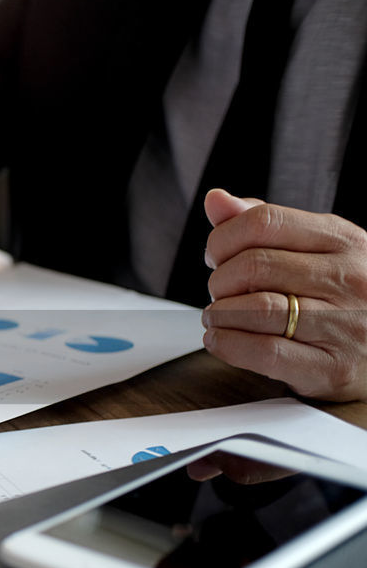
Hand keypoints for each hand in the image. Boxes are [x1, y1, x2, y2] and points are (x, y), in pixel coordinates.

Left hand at [200, 188, 366, 400]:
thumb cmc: (344, 297)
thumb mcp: (317, 251)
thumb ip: (265, 226)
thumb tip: (216, 199)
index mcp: (344, 241)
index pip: (264, 221)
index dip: (223, 238)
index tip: (217, 256)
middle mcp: (350, 279)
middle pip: (253, 266)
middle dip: (220, 280)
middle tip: (220, 292)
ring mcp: (345, 325)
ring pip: (256, 308)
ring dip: (219, 313)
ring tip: (218, 316)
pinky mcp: (333, 368)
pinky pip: (264, 352)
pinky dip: (227, 344)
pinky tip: (221, 339)